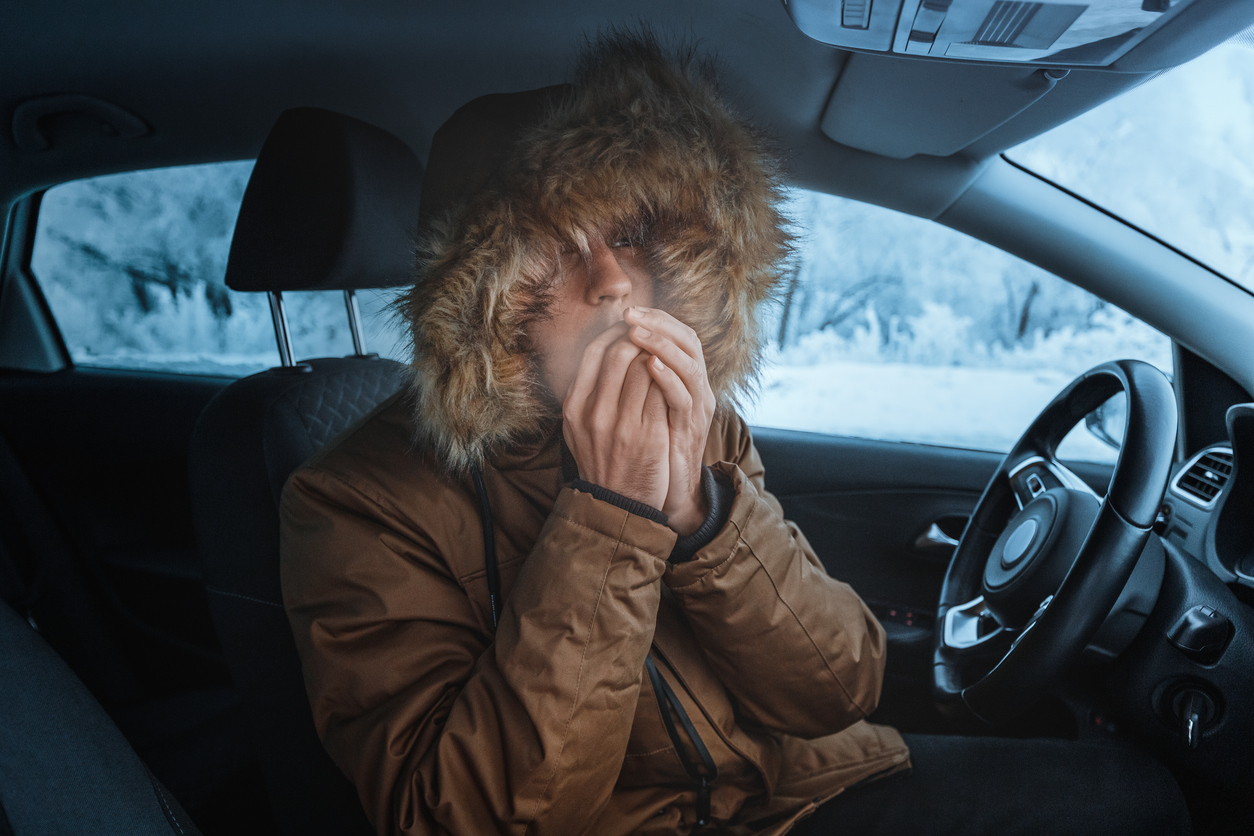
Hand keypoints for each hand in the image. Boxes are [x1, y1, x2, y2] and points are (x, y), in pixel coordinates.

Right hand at [562, 322, 670, 511]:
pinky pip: (662, 392)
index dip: (615, 333)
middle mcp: (594, 413)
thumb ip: (585, 394)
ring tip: (665, 354)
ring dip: (658, 355)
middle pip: (619, 354)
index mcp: (574, 407)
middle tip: (653, 336)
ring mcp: (622, 425)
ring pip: (644, 368)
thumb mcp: (579, 429)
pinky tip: (675, 377)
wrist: (617, 505)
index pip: (593, 352)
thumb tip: (600, 351)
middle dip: (640, 338)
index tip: (630, 329)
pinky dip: (669, 378)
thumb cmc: (602, 461)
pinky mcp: (648, 436)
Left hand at [623, 307, 715, 535]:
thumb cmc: (651, 447)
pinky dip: (669, 378)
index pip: (678, 333)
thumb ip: (632, 378)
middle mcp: (696, 387)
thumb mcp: (640, 406)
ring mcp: (698, 406)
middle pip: (688, 339)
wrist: (667, 490)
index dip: (655, 318)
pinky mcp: (692, 428)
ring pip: (689, 363)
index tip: (628, 309)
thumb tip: (606, 348)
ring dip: (662, 344)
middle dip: (658, 323)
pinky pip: (684, 396)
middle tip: (631, 313)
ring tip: (637, 332)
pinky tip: (651, 365)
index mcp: (684, 377)